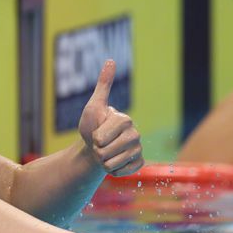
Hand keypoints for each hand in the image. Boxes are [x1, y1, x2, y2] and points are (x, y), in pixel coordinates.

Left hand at [77, 60, 142, 175]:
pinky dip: (114, 170)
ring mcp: (138, 149)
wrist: (94, 148)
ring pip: (113, 163)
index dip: (94, 138)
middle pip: (108, 152)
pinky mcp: (140, 163)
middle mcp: (136, 134)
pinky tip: (114, 162)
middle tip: (100, 145)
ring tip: (105, 153)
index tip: (96, 133)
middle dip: (98, 151)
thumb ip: (103, 85)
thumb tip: (110, 60)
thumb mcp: (93, 106)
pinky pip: (123, 172)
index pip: (102, 137)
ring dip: (104, 161)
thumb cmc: (92, 126)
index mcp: (125, 120)